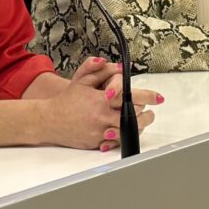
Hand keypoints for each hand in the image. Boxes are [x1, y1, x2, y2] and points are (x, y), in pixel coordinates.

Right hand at [39, 58, 159, 150]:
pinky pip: (116, 143)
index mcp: (102, 100)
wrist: (49, 120)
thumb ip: (100, 69)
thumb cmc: (67, 100)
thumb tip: (118, 65)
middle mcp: (102, 117)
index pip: (131, 98)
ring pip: (128, 132)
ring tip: (142, 121)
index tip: (158, 97)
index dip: (148, 97)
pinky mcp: (96, 143)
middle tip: (151, 111)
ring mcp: (100, 132)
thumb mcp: (82, 80)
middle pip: (134, 118)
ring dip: (138, 127)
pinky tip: (125, 131)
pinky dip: (122, 137)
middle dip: (147, 114)